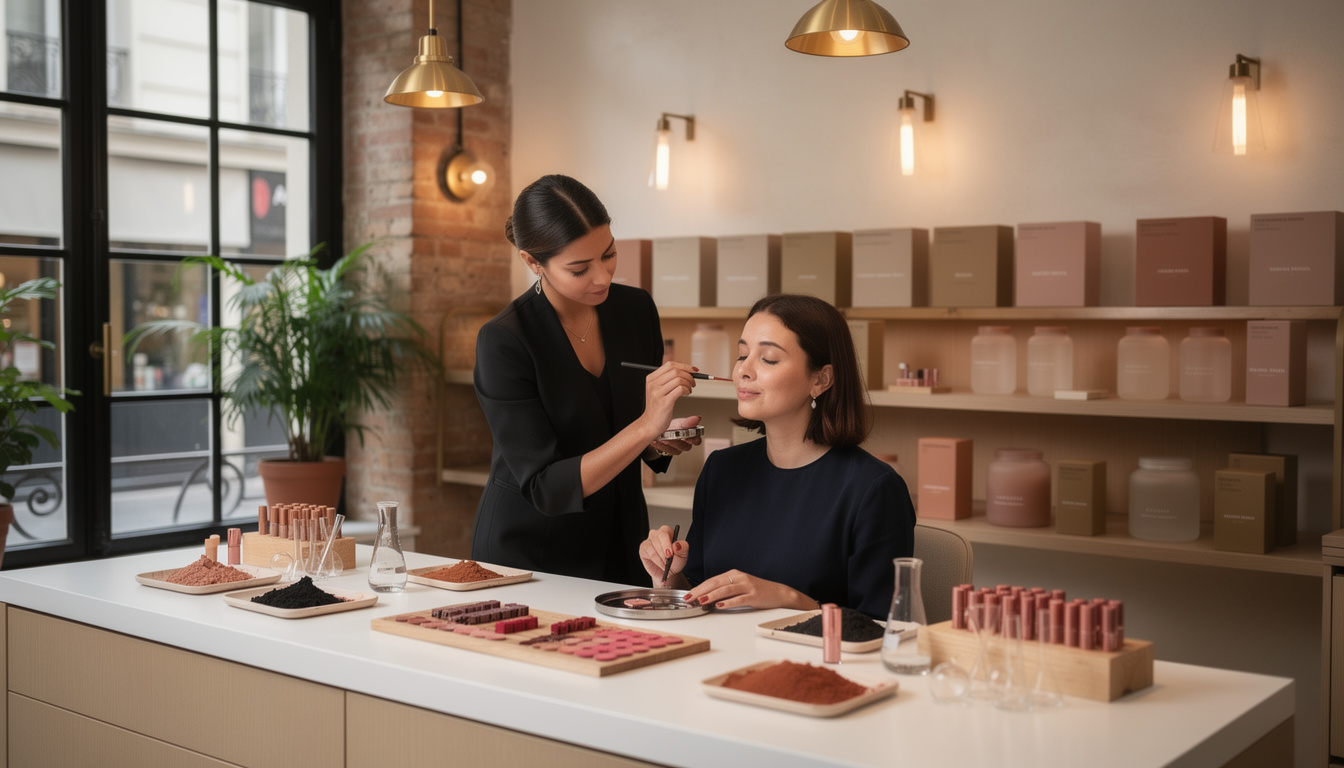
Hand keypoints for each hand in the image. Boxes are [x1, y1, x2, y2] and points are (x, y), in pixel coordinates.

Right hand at [638, 525, 687, 585]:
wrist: (668, 572)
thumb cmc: (676, 561)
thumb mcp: (683, 555)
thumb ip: (683, 548)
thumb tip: (676, 545)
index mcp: (668, 532)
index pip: (665, 533)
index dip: (667, 544)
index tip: (670, 555)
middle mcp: (657, 534)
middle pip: (657, 537)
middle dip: (663, 552)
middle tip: (667, 562)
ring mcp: (649, 540)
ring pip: (652, 547)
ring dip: (659, 559)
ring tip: (665, 565)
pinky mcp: (643, 548)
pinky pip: (647, 553)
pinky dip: (655, 561)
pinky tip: (659, 564)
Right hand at [640, 363, 696, 445]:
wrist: (649, 424)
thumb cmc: (656, 408)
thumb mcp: (658, 390)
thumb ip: (668, 380)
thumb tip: (686, 371)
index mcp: (651, 379)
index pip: (670, 365)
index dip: (684, 366)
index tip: (693, 370)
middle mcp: (653, 384)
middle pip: (676, 371)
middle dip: (689, 375)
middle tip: (693, 382)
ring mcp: (658, 393)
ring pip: (679, 379)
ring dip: (689, 384)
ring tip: (689, 390)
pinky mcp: (664, 402)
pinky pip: (680, 389)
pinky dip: (687, 390)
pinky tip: (687, 394)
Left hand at [649, 414, 702, 456]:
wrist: (660, 429)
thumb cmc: (673, 426)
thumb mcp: (681, 422)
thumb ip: (689, 422)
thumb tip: (698, 418)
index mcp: (691, 437)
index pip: (696, 441)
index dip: (693, 440)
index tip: (687, 436)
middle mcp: (685, 444)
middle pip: (686, 447)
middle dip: (678, 441)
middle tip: (673, 436)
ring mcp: (676, 449)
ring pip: (676, 450)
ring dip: (669, 444)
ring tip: (663, 438)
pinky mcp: (668, 451)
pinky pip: (665, 451)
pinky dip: (660, 445)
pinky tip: (656, 440)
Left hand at [684, 570, 810, 610]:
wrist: (779, 593)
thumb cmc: (758, 590)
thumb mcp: (739, 586)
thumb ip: (725, 589)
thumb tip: (707, 597)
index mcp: (734, 574)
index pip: (713, 580)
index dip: (699, 586)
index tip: (688, 593)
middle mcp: (739, 578)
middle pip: (716, 583)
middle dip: (700, 590)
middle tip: (689, 598)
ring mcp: (747, 586)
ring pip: (725, 590)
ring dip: (711, 595)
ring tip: (701, 601)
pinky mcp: (754, 595)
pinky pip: (739, 599)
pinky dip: (728, 602)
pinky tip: (719, 606)